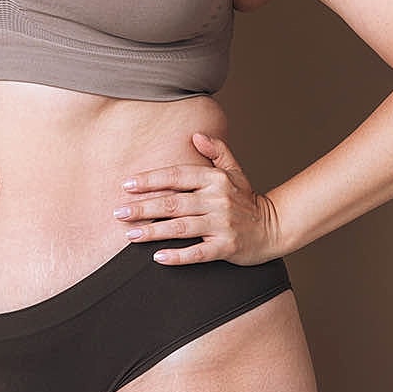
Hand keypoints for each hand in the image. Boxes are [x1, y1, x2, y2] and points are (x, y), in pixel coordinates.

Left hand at [115, 133, 283, 266]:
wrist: (274, 228)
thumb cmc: (247, 199)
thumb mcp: (234, 171)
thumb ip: (216, 150)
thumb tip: (196, 135)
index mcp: (215, 179)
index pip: (176, 176)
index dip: (150, 180)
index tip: (127, 185)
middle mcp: (217, 200)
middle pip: (173, 203)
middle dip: (143, 207)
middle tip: (118, 212)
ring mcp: (222, 224)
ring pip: (180, 227)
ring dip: (153, 231)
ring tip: (130, 234)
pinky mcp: (226, 247)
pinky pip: (198, 252)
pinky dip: (178, 255)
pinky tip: (158, 257)